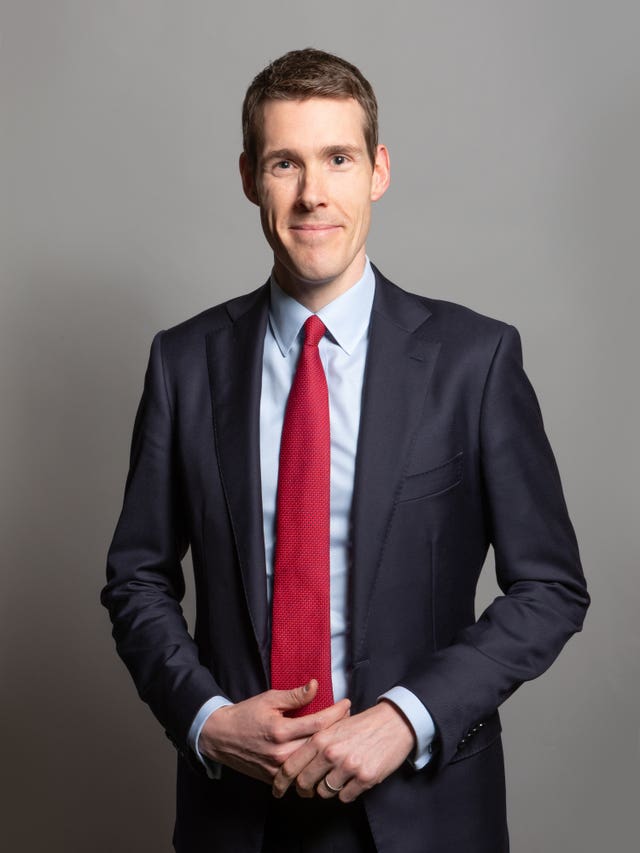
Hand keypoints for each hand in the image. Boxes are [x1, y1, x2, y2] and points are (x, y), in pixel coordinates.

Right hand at [198, 680, 350, 784]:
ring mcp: (278, 769)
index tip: (347, 703)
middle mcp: (281, 753)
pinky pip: (301, 775)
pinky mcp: (274, 779)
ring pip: (313, 763)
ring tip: (339, 736)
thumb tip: (315, 685)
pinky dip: (313, 765)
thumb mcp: (269, 699)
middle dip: (338, 730)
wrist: (221, 737)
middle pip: (320, 744)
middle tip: (348, 718)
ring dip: (328, 749)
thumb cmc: (245, 714)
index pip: (318, 723)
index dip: (336, 713)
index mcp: (280, 730)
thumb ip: (294, 696)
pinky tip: (323, 755)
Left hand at [271, 699, 414, 802]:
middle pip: (304, 784)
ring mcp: (348, 766)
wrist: (393, 723)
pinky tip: (352, 780)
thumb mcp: (333, 726)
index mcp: (320, 738)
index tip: (278, 790)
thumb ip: (314, 742)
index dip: (281, 782)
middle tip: (308, 789)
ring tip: (336, 777)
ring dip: (327, 789)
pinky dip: (346, 792)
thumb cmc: (362, 725)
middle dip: (304, 790)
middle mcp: (331, 753)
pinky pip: (344, 797)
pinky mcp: (364, 778)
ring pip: (324, 792)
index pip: (291, 766)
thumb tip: (294, 762)